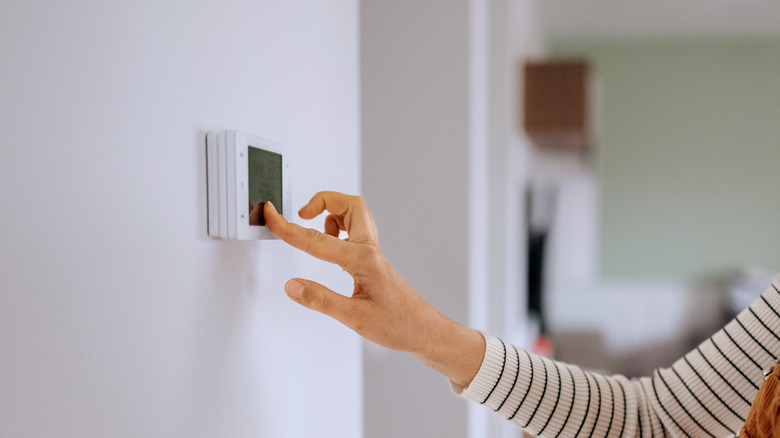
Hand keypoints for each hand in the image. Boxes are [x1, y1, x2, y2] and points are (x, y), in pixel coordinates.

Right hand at [264, 192, 484, 387]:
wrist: (425, 330)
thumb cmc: (398, 324)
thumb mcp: (354, 318)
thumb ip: (321, 300)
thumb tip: (292, 285)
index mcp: (362, 260)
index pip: (316, 240)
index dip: (288, 228)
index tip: (271, 216)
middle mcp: (368, 250)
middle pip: (349, 204)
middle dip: (322, 200)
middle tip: (302, 214)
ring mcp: (372, 253)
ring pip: (354, 214)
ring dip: (332, 214)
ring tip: (315, 233)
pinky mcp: (373, 261)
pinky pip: (355, 232)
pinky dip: (338, 230)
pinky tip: (330, 251)